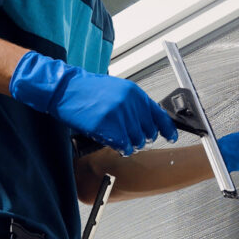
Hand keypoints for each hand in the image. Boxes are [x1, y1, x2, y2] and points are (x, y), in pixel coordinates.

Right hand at [9, 51, 177, 155]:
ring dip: (131, 144)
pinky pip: (124, 146)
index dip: (167, 129)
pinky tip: (116, 144)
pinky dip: (121, 148)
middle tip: (131, 137)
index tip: (172, 137)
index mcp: (135, 93)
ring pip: (137, 141)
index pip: (159, 115)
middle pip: (149, 132)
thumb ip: (135, 105)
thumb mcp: (118, 91)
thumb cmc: (89, 91)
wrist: (66, 89)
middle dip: (142, 138)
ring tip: (119, 138)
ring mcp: (119, 115)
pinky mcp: (107, 127)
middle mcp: (130, 103)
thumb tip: (150, 122)